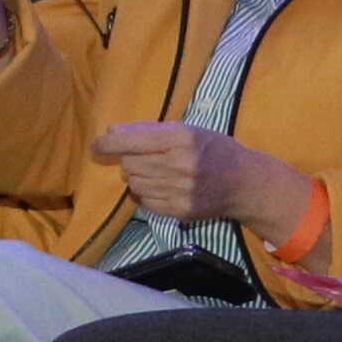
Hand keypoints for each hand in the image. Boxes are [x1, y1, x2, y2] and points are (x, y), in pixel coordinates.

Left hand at [97, 124, 313, 245]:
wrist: (244, 183)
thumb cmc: (214, 149)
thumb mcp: (188, 130)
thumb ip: (150, 130)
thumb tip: (112, 133)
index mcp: (182, 138)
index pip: (133, 141)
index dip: (109, 144)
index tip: (96, 144)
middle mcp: (180, 165)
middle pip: (130, 164)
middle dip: (130, 159)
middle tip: (143, 157)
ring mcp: (180, 191)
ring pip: (135, 183)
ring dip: (138, 176)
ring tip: (157, 171)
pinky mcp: (179, 211)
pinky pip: (145, 201)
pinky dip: (146, 193)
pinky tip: (162, 186)